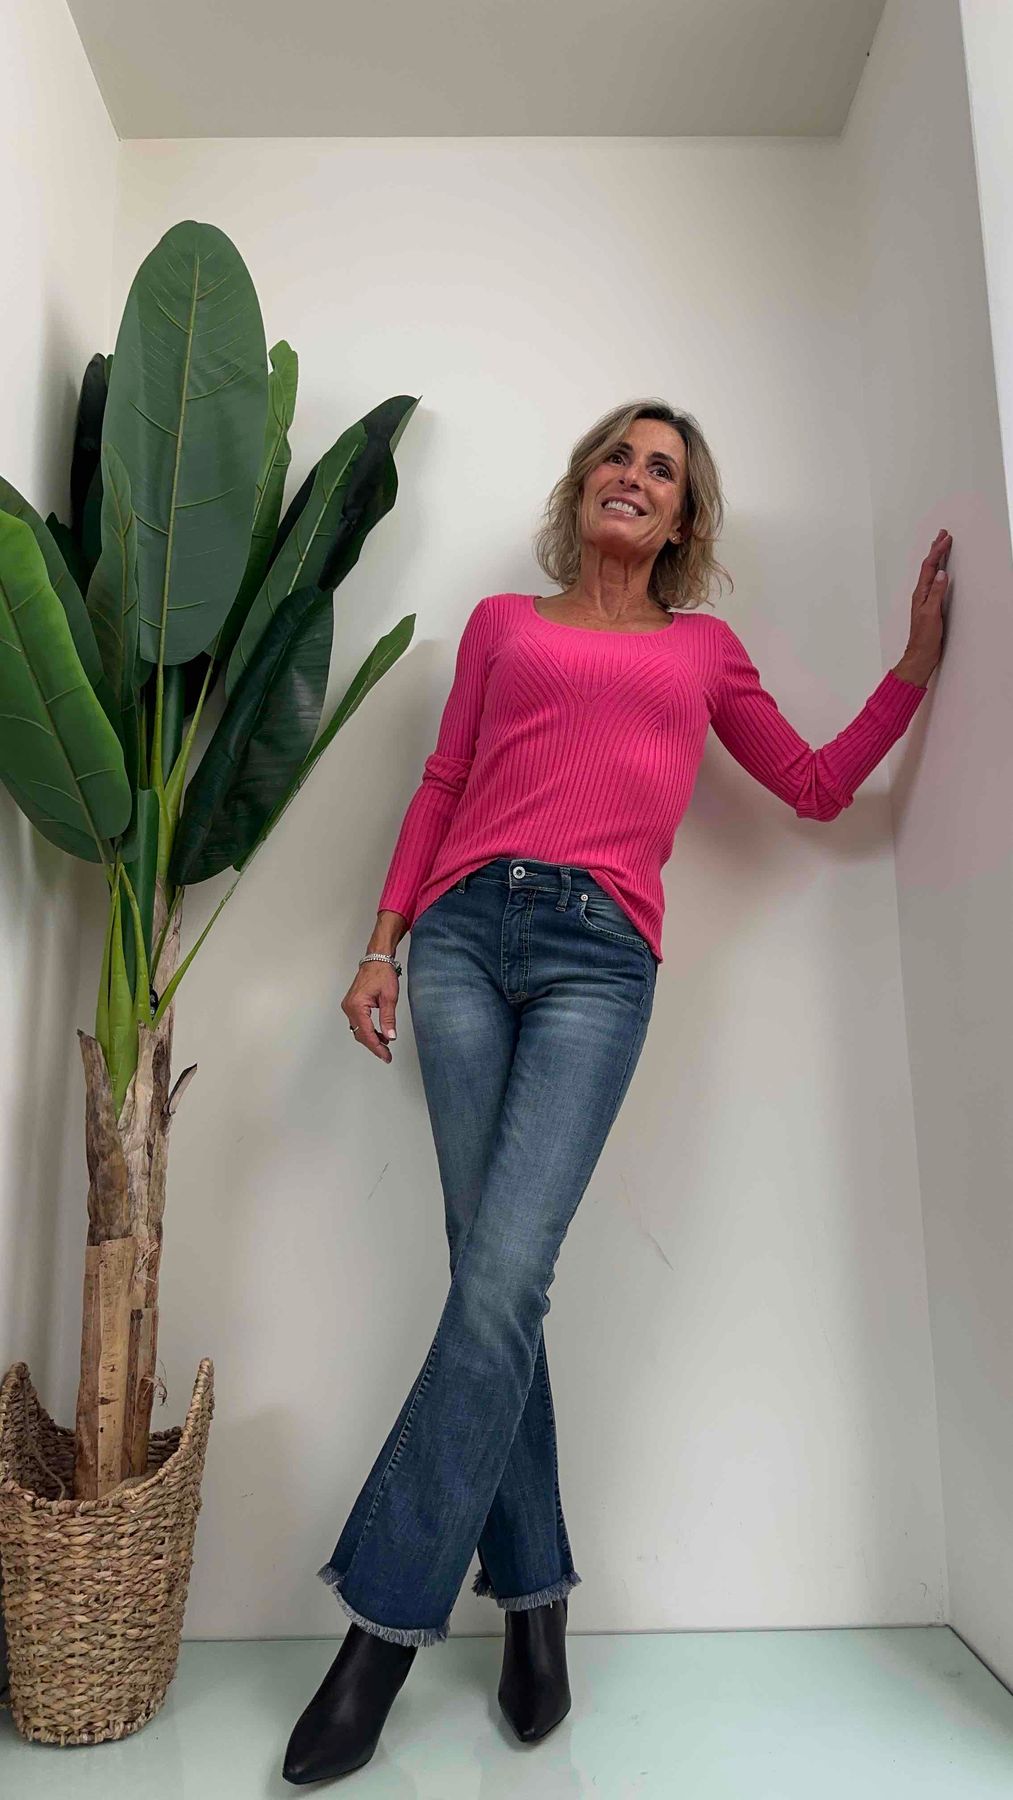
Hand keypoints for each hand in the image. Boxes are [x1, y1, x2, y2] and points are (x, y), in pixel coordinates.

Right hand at [342, 960, 398, 1062]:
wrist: (377, 960)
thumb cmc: (382, 973)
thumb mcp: (389, 997)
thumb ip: (388, 1019)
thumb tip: (390, 1036)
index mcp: (357, 1006)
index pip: (367, 1033)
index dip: (377, 1047)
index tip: (386, 1056)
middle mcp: (349, 1007)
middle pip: (360, 1034)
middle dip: (374, 1046)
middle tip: (386, 1055)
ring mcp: (349, 1006)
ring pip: (359, 1030)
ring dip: (371, 1038)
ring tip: (385, 1045)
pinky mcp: (352, 1005)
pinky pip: (358, 1023)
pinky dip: (368, 1030)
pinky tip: (379, 1034)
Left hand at [894, 528, 951, 683]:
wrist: (921, 653)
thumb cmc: (924, 637)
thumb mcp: (932, 613)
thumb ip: (936, 593)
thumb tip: (940, 573)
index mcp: (920, 593)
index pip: (929, 567)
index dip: (937, 552)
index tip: (946, 539)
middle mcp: (921, 594)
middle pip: (928, 566)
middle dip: (935, 549)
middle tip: (942, 534)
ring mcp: (924, 599)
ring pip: (929, 572)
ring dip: (935, 557)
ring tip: (940, 545)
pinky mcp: (930, 605)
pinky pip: (932, 582)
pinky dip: (937, 571)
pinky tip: (939, 570)